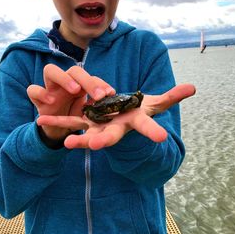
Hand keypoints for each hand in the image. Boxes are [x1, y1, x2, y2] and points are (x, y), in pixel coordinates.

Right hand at [27, 64, 114, 139]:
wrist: (59, 129)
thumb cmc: (76, 116)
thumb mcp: (89, 113)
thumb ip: (98, 105)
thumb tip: (111, 98)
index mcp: (80, 84)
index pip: (91, 77)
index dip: (101, 84)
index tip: (110, 94)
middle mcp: (65, 82)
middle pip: (74, 70)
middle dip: (87, 81)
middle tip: (98, 96)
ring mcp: (50, 88)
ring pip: (50, 70)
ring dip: (63, 78)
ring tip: (75, 90)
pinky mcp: (38, 98)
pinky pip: (33, 90)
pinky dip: (40, 93)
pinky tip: (51, 101)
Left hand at [37, 83, 195, 149]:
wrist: (124, 118)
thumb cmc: (141, 110)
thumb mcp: (157, 103)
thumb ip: (173, 96)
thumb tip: (194, 87)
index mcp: (134, 121)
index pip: (147, 127)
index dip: (153, 131)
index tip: (161, 137)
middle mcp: (116, 127)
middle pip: (111, 136)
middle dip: (104, 140)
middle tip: (96, 146)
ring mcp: (99, 126)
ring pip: (86, 131)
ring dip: (75, 136)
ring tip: (64, 141)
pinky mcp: (86, 121)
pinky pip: (70, 121)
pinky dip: (57, 122)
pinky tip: (40, 120)